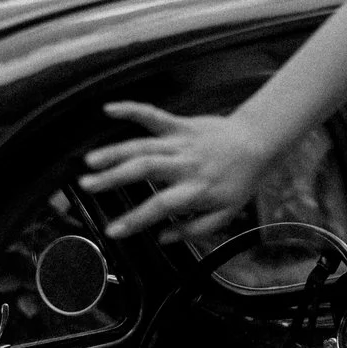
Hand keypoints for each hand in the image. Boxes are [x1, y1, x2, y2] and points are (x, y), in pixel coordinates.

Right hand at [80, 102, 278, 242]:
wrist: (259, 142)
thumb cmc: (240, 181)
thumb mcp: (225, 214)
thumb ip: (193, 229)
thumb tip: (162, 238)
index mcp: (196, 189)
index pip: (160, 206)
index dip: (135, 219)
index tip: (112, 230)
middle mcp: (186, 165)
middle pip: (145, 169)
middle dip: (113, 178)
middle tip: (87, 186)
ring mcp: (182, 142)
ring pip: (144, 145)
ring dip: (114, 152)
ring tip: (90, 162)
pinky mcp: (181, 124)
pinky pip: (154, 115)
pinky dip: (132, 110)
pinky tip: (109, 109)